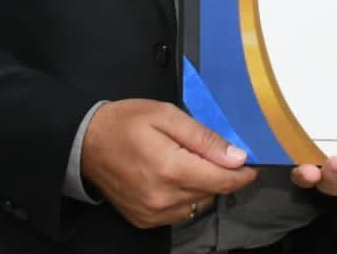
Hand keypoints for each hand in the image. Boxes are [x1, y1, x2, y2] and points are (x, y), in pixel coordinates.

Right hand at [80, 99, 257, 228]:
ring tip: (189, 161)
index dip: (243, 173)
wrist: (85, 143)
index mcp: (170, 169)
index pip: (222, 180)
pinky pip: (181, 213)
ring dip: (203, 186)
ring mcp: (153, 213)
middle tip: (214, 152)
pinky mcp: (145, 220)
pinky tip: (176, 176)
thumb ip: (204, 138)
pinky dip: (186, 196)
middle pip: (213, 192)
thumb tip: (236, 157)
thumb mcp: (166, 115)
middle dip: (220, 173)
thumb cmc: (125, 122)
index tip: (251, 163)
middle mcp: (163, 198)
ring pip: (199, 204)